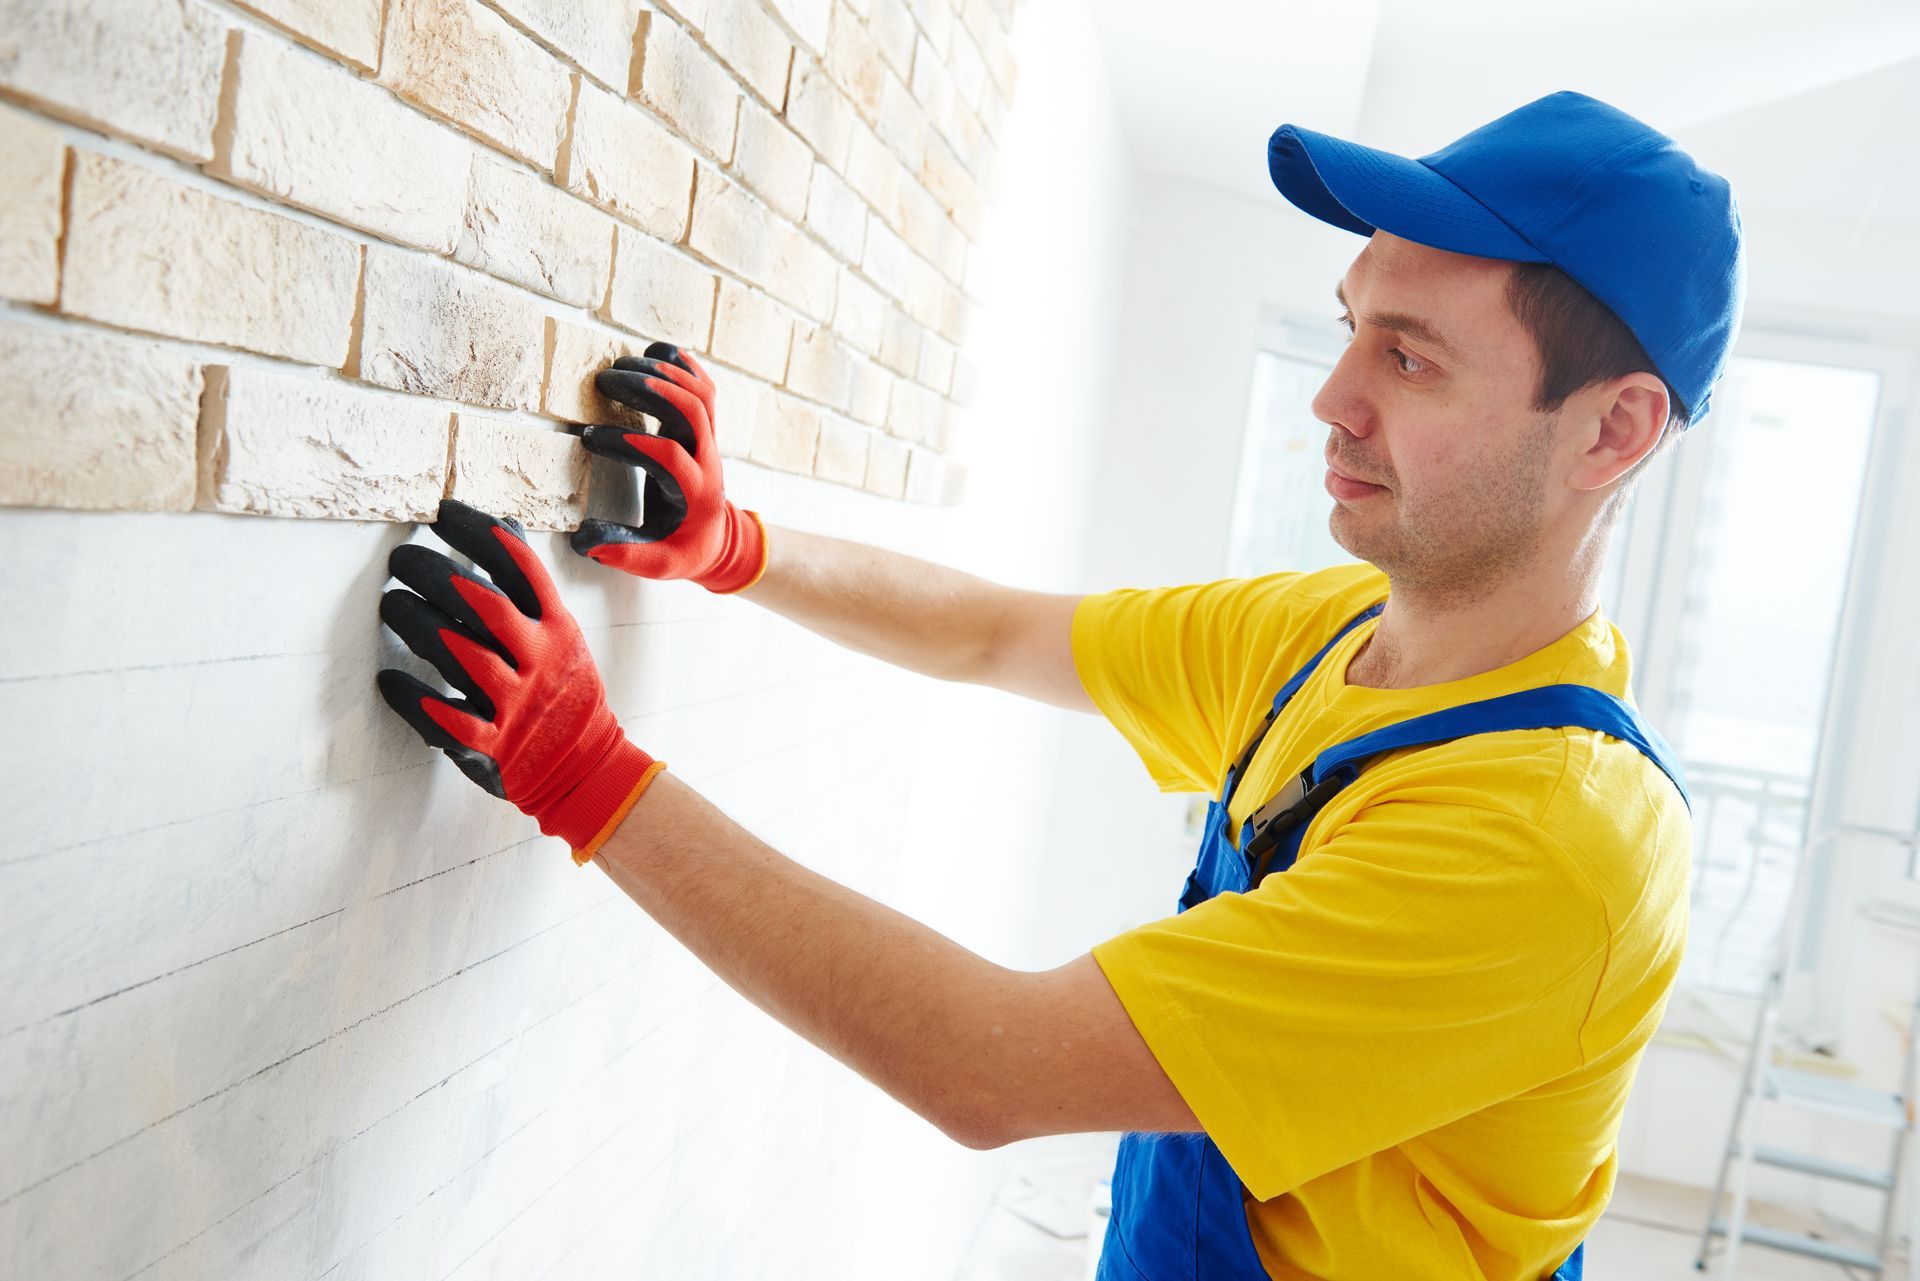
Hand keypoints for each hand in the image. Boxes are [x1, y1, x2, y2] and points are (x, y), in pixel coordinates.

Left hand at [377, 499, 665, 864]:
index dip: (478, 534)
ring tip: (391, 605)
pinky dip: (414, 698)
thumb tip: (505, 526)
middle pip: (483, 605)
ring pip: (463, 655)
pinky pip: (448, 719)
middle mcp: (541, 660)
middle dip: (435, 575)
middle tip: (401, 560)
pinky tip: (388, 678)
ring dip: (419, 625)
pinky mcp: (495, 744)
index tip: (442, 513)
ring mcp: (517, 703)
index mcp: (558, 628)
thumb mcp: (562, 634)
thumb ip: (531, 589)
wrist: (588, 768)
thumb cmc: (565, 691)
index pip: (519, 567)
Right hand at [571, 343, 767, 593]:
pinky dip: (684, 365)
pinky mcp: (706, 428)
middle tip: (605, 379)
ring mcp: (710, 440)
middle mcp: (708, 460)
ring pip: (700, 393)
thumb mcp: (659, 563)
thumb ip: (626, 555)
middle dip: (650, 390)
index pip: (669, 457)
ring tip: (621, 365)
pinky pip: (704, 387)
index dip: (631, 443)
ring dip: (663, 372)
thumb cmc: (684, 550)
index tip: (590, 436)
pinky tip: (655, 351)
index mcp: (695, 493)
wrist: (720, 539)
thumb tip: (585, 542)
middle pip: (692, 411)